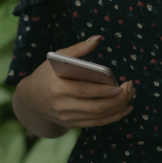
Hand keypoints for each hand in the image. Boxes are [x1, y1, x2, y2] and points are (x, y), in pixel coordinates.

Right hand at [18, 36, 134, 129]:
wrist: (30, 99)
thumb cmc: (46, 74)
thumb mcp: (57, 57)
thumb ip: (78, 49)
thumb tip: (98, 38)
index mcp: (57, 87)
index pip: (85, 91)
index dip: (105, 90)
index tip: (121, 85)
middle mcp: (62, 105)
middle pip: (96, 107)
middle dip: (118, 100)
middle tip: (131, 89)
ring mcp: (67, 117)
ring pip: (99, 117)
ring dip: (119, 108)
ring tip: (130, 97)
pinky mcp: (72, 124)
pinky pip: (96, 123)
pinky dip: (113, 117)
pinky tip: (124, 109)